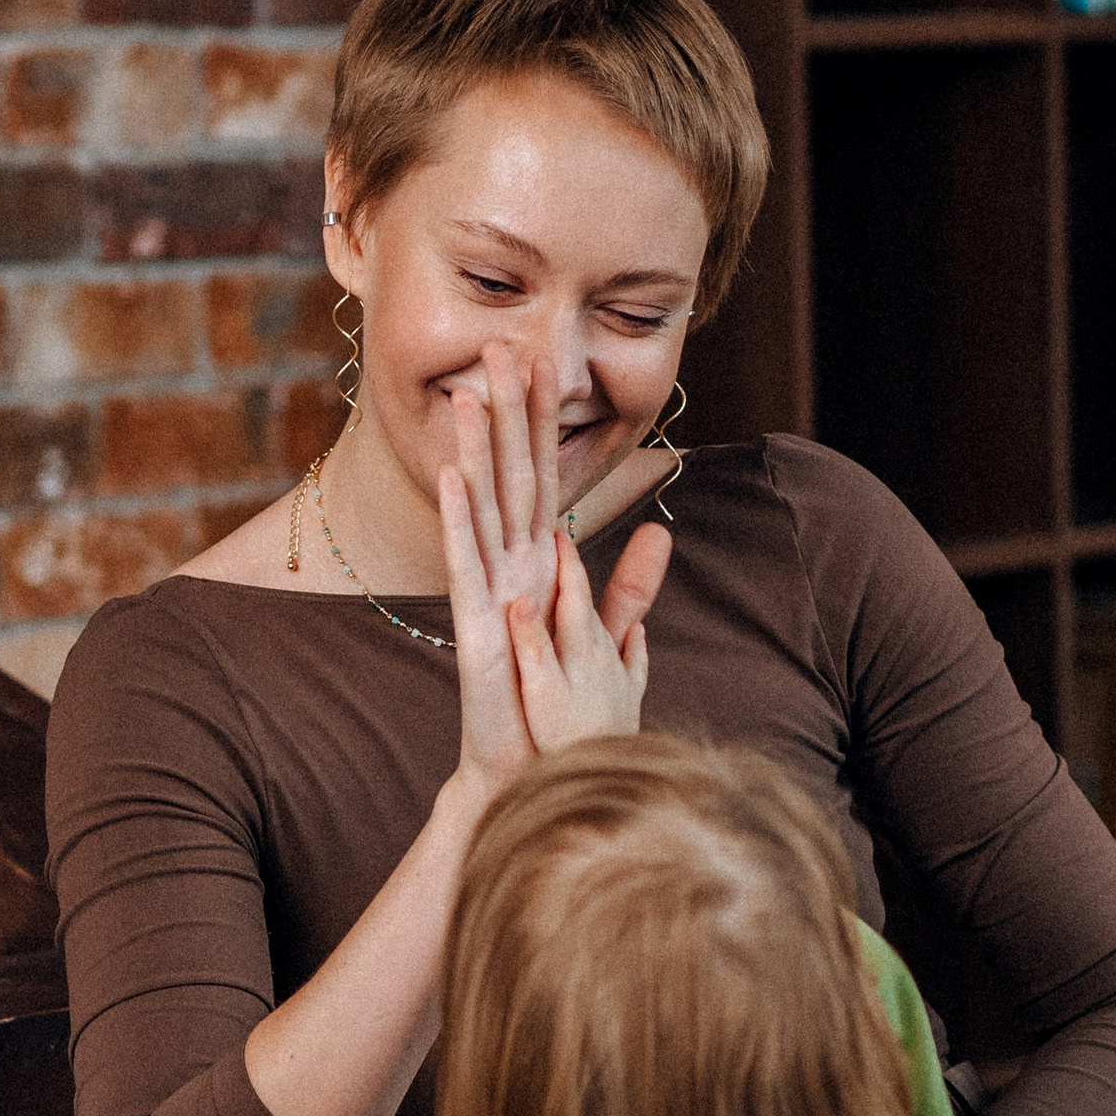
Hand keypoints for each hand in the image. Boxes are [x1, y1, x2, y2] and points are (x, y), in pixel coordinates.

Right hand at [438, 345, 672, 793]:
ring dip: (472, 449)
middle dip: (504, 413)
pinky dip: (459, 519)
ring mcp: (488, 592)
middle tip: (496, 346)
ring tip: (465, 392)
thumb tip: (663, 531)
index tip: (541, 363)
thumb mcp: (605, 634)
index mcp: (537, 565)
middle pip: (509, 476)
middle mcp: (508, 568)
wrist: (526, 769)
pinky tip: (452, 476)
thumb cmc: (557, 706)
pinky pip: (465, 562)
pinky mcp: (475, 624)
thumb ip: (632, 585)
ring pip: (481, 506)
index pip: (544, 479)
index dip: (543, 423)